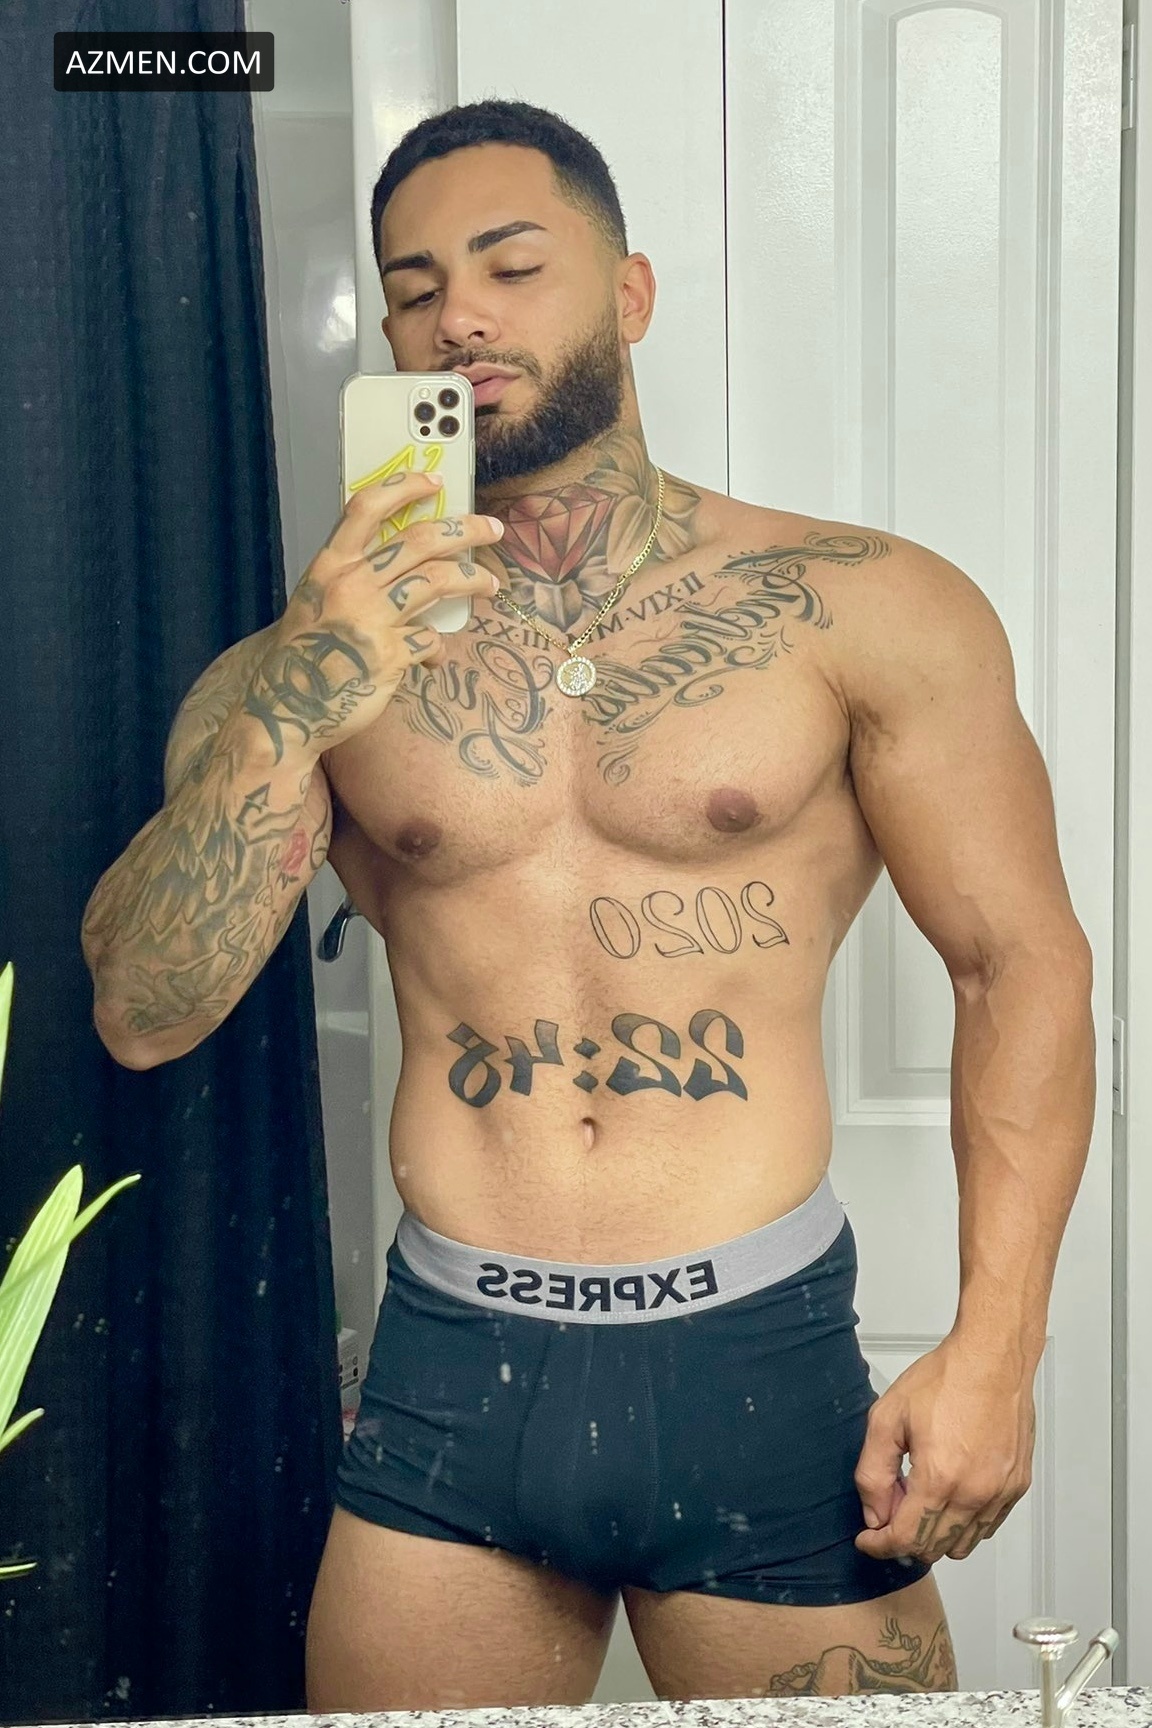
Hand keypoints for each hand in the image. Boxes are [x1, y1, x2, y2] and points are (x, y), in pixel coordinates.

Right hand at [242, 470, 503, 763]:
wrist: (285, 708)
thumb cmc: (306, 653)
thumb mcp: (319, 601)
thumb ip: (357, 576)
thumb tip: (412, 560)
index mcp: (330, 565)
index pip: (367, 508)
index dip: (404, 486)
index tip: (435, 481)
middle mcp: (350, 584)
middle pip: (421, 540)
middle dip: (465, 529)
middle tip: (492, 528)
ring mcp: (371, 618)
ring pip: (439, 581)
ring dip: (474, 580)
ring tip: (491, 584)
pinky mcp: (389, 655)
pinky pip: (431, 639)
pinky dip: (437, 648)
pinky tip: (433, 658)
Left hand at [853, 1336, 1035, 1563]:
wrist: (992, 1359)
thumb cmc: (945, 1380)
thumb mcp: (888, 1417)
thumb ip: (873, 1472)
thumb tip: (875, 1514)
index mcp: (939, 1479)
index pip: (906, 1540)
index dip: (879, 1546)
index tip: (867, 1540)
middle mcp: (974, 1495)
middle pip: (933, 1549)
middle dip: (903, 1539)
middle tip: (889, 1509)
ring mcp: (1000, 1494)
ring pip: (962, 1544)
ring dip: (935, 1536)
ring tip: (918, 1500)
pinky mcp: (1017, 1487)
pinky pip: (987, 1527)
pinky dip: (964, 1525)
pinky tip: (948, 1496)